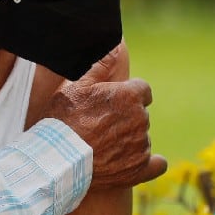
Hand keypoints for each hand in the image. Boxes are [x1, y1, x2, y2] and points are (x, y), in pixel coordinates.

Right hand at [46, 44, 166, 188]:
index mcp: (129, 97)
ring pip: (142, 138)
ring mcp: (141, 146)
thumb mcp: (75, 87)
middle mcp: (140, 120)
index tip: (115, 103)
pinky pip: (157, 164)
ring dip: (129, 140)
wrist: (57, 161)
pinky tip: (142, 163)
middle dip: (126, 118)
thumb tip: (115, 46)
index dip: (129, 96)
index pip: (143, 90)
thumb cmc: (62, 121)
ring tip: (104, 146)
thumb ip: (100, 66)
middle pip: (141, 115)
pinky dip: (151, 164)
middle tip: (102, 126)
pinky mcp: (139, 169)